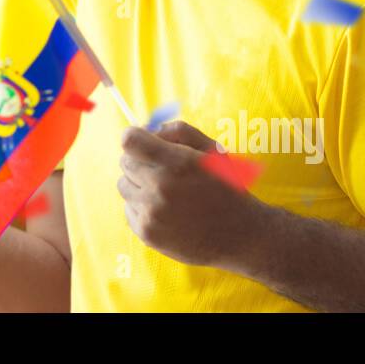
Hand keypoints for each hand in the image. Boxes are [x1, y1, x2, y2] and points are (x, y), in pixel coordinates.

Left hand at [117, 121, 263, 270]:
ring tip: (164, 191)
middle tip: (160, 169)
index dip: (135, 137)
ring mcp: (151, 213)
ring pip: (124, 186)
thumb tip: (146, 128)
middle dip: (140, 161)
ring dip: (139, 184)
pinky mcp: (147, 233)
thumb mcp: (212, 150)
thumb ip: (179, 131)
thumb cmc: (227, 187)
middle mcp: (160, 188)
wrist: (240, 235)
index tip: (143, 142)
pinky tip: (164, 211)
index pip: (129, 140)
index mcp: (176, 163)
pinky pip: (128, 209)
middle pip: (125, 162)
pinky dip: (141, 207)